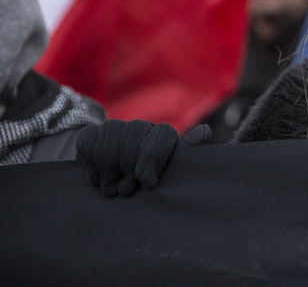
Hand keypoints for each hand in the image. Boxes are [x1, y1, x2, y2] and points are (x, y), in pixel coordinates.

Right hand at [76, 119, 210, 196]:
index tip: (147, 183)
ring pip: (112, 131)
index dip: (154, 156)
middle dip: (129, 164)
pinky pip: (89, 138)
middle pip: (135, 131)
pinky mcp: (90, 134)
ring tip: (111, 190)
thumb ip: (186, 154)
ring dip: (109, 165)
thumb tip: (205, 130)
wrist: (113, 191)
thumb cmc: (149, 186)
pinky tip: (96, 180)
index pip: (163, 133)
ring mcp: (115, 128)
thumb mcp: (170, 175)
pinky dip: (90, 161)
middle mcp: (141, 128)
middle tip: (125, 191)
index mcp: (164, 137)